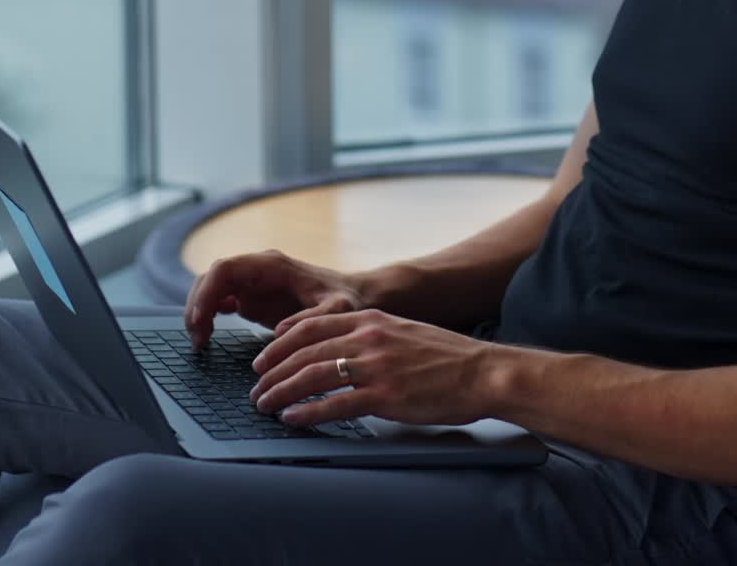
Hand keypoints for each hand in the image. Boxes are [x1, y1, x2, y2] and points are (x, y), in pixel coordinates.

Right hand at [184, 249, 365, 348]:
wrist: (355, 297)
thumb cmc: (347, 301)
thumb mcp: (337, 310)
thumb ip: (312, 319)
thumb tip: (280, 331)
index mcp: (273, 265)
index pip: (225, 268)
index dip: (207, 293)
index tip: (201, 321)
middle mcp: (259, 269)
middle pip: (212, 277)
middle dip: (197, 304)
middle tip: (198, 340)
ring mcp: (253, 282)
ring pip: (212, 288)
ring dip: (200, 311)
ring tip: (202, 343)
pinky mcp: (253, 297)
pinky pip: (219, 299)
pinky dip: (208, 315)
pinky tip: (209, 336)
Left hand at [248, 309, 497, 427]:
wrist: (482, 371)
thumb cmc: (445, 356)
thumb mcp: (402, 331)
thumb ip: (370, 335)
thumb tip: (338, 350)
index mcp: (371, 318)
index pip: (311, 325)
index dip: (281, 341)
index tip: (263, 355)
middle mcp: (369, 338)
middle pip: (305, 351)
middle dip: (272, 370)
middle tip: (255, 387)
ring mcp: (376, 367)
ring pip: (313, 376)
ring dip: (281, 391)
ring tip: (263, 405)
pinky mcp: (385, 396)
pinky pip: (336, 405)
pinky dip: (308, 412)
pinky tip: (291, 418)